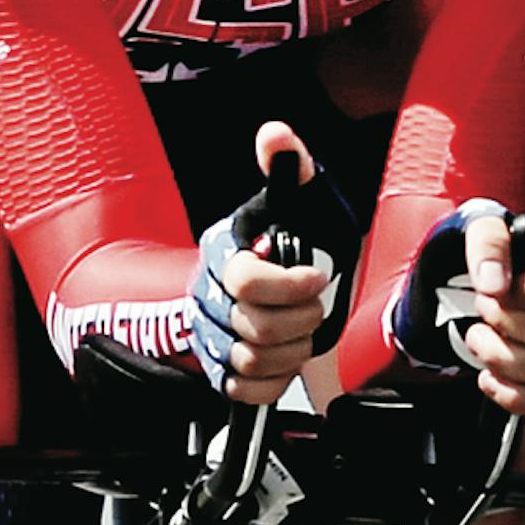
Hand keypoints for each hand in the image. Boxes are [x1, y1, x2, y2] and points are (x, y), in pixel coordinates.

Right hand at [188, 122, 333, 403]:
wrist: (297, 290)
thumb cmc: (303, 242)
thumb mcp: (307, 200)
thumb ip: (291, 166)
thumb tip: (274, 134)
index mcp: (223, 252)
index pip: (245, 281)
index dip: (288, 285)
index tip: (316, 276)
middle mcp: (207, 294)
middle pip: (250, 327)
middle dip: (299, 320)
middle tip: (317, 306)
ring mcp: (210, 335)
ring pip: (247, 360)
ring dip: (291, 351)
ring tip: (305, 332)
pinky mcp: (220, 371)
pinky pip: (241, 390)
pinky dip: (273, 381)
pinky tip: (287, 359)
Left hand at [391, 193, 524, 409]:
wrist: (466, 287)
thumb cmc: (487, 258)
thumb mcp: (483, 231)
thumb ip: (490, 244)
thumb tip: (495, 282)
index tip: (497, 288)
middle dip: (508, 321)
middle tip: (482, 308)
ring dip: (502, 357)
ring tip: (478, 338)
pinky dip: (510, 394)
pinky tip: (488, 376)